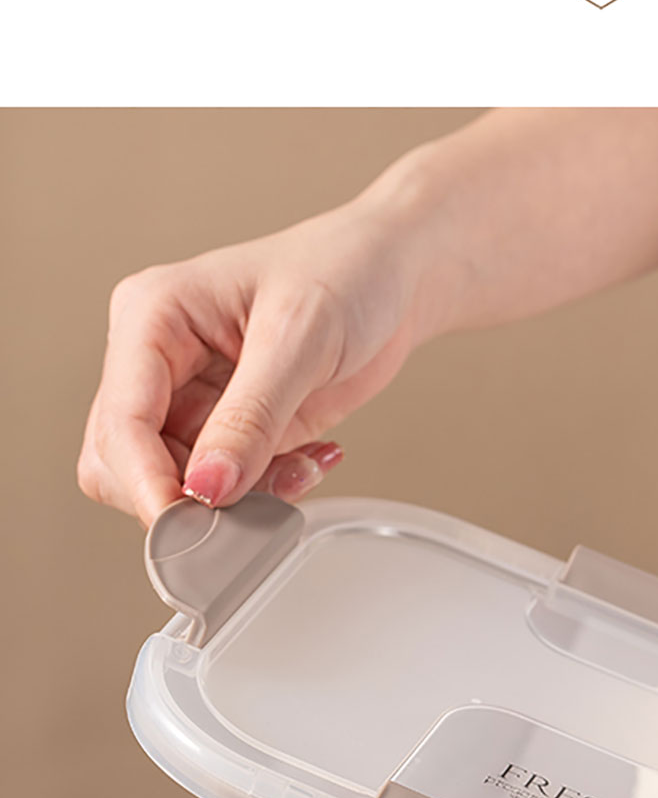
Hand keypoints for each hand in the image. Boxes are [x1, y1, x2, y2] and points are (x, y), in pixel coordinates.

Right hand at [77, 175, 439, 526]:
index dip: (146, 482)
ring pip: (175, 484)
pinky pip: (225, 488)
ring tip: (298, 468)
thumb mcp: (299, 338)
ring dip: (236, 500)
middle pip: (124, 462)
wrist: (395, 276)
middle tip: (250, 507)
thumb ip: (250, 417)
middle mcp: (159, 360)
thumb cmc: (346, 271)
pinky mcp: (230, 428)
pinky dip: (266, 492)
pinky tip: (309, 459)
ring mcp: (192, 397)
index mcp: (153, 316)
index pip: (121, 419)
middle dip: (186, 496)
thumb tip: (208, 486)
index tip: (188, 526)